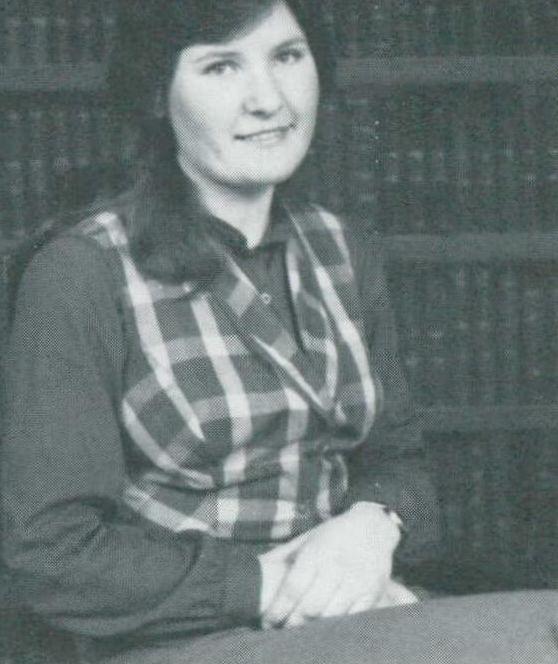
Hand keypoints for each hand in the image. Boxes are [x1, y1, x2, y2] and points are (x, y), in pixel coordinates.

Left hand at [262, 502, 400, 628]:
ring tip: (303, 630)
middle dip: (293, 622)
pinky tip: (327, 624)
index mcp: (316, 552)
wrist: (373, 526)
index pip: (292, 588)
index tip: (268, 621)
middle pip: (310, 607)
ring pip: (331, 616)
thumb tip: (257, 567)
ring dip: (314, 627)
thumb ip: (283, 555)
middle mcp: (336, 566)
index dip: (278, 609)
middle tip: (284, 628)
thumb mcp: (307, 539)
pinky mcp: (372, 591)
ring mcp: (356, 580)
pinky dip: (337, 624)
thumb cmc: (333, 535)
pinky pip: (352, 618)